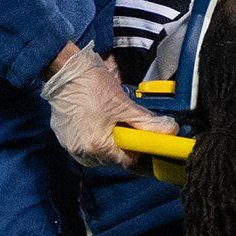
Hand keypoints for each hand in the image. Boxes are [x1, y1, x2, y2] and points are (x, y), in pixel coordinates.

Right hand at [42, 43, 170, 168]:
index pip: (128, 162)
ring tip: (108, 120)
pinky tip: (96, 121)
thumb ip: (147, 122)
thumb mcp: (124, 104)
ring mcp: (72, 148)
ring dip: (108, 142)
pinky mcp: (65, 140)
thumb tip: (170, 130)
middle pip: (114, 159)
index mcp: (97, 146)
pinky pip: (87, 148)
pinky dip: (95, 138)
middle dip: (123, 145)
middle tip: (124, 123)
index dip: (138, 150)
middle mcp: (83, 153)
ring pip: (101, 155)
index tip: (140, 137)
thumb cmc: (93, 86)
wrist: (66, 73)